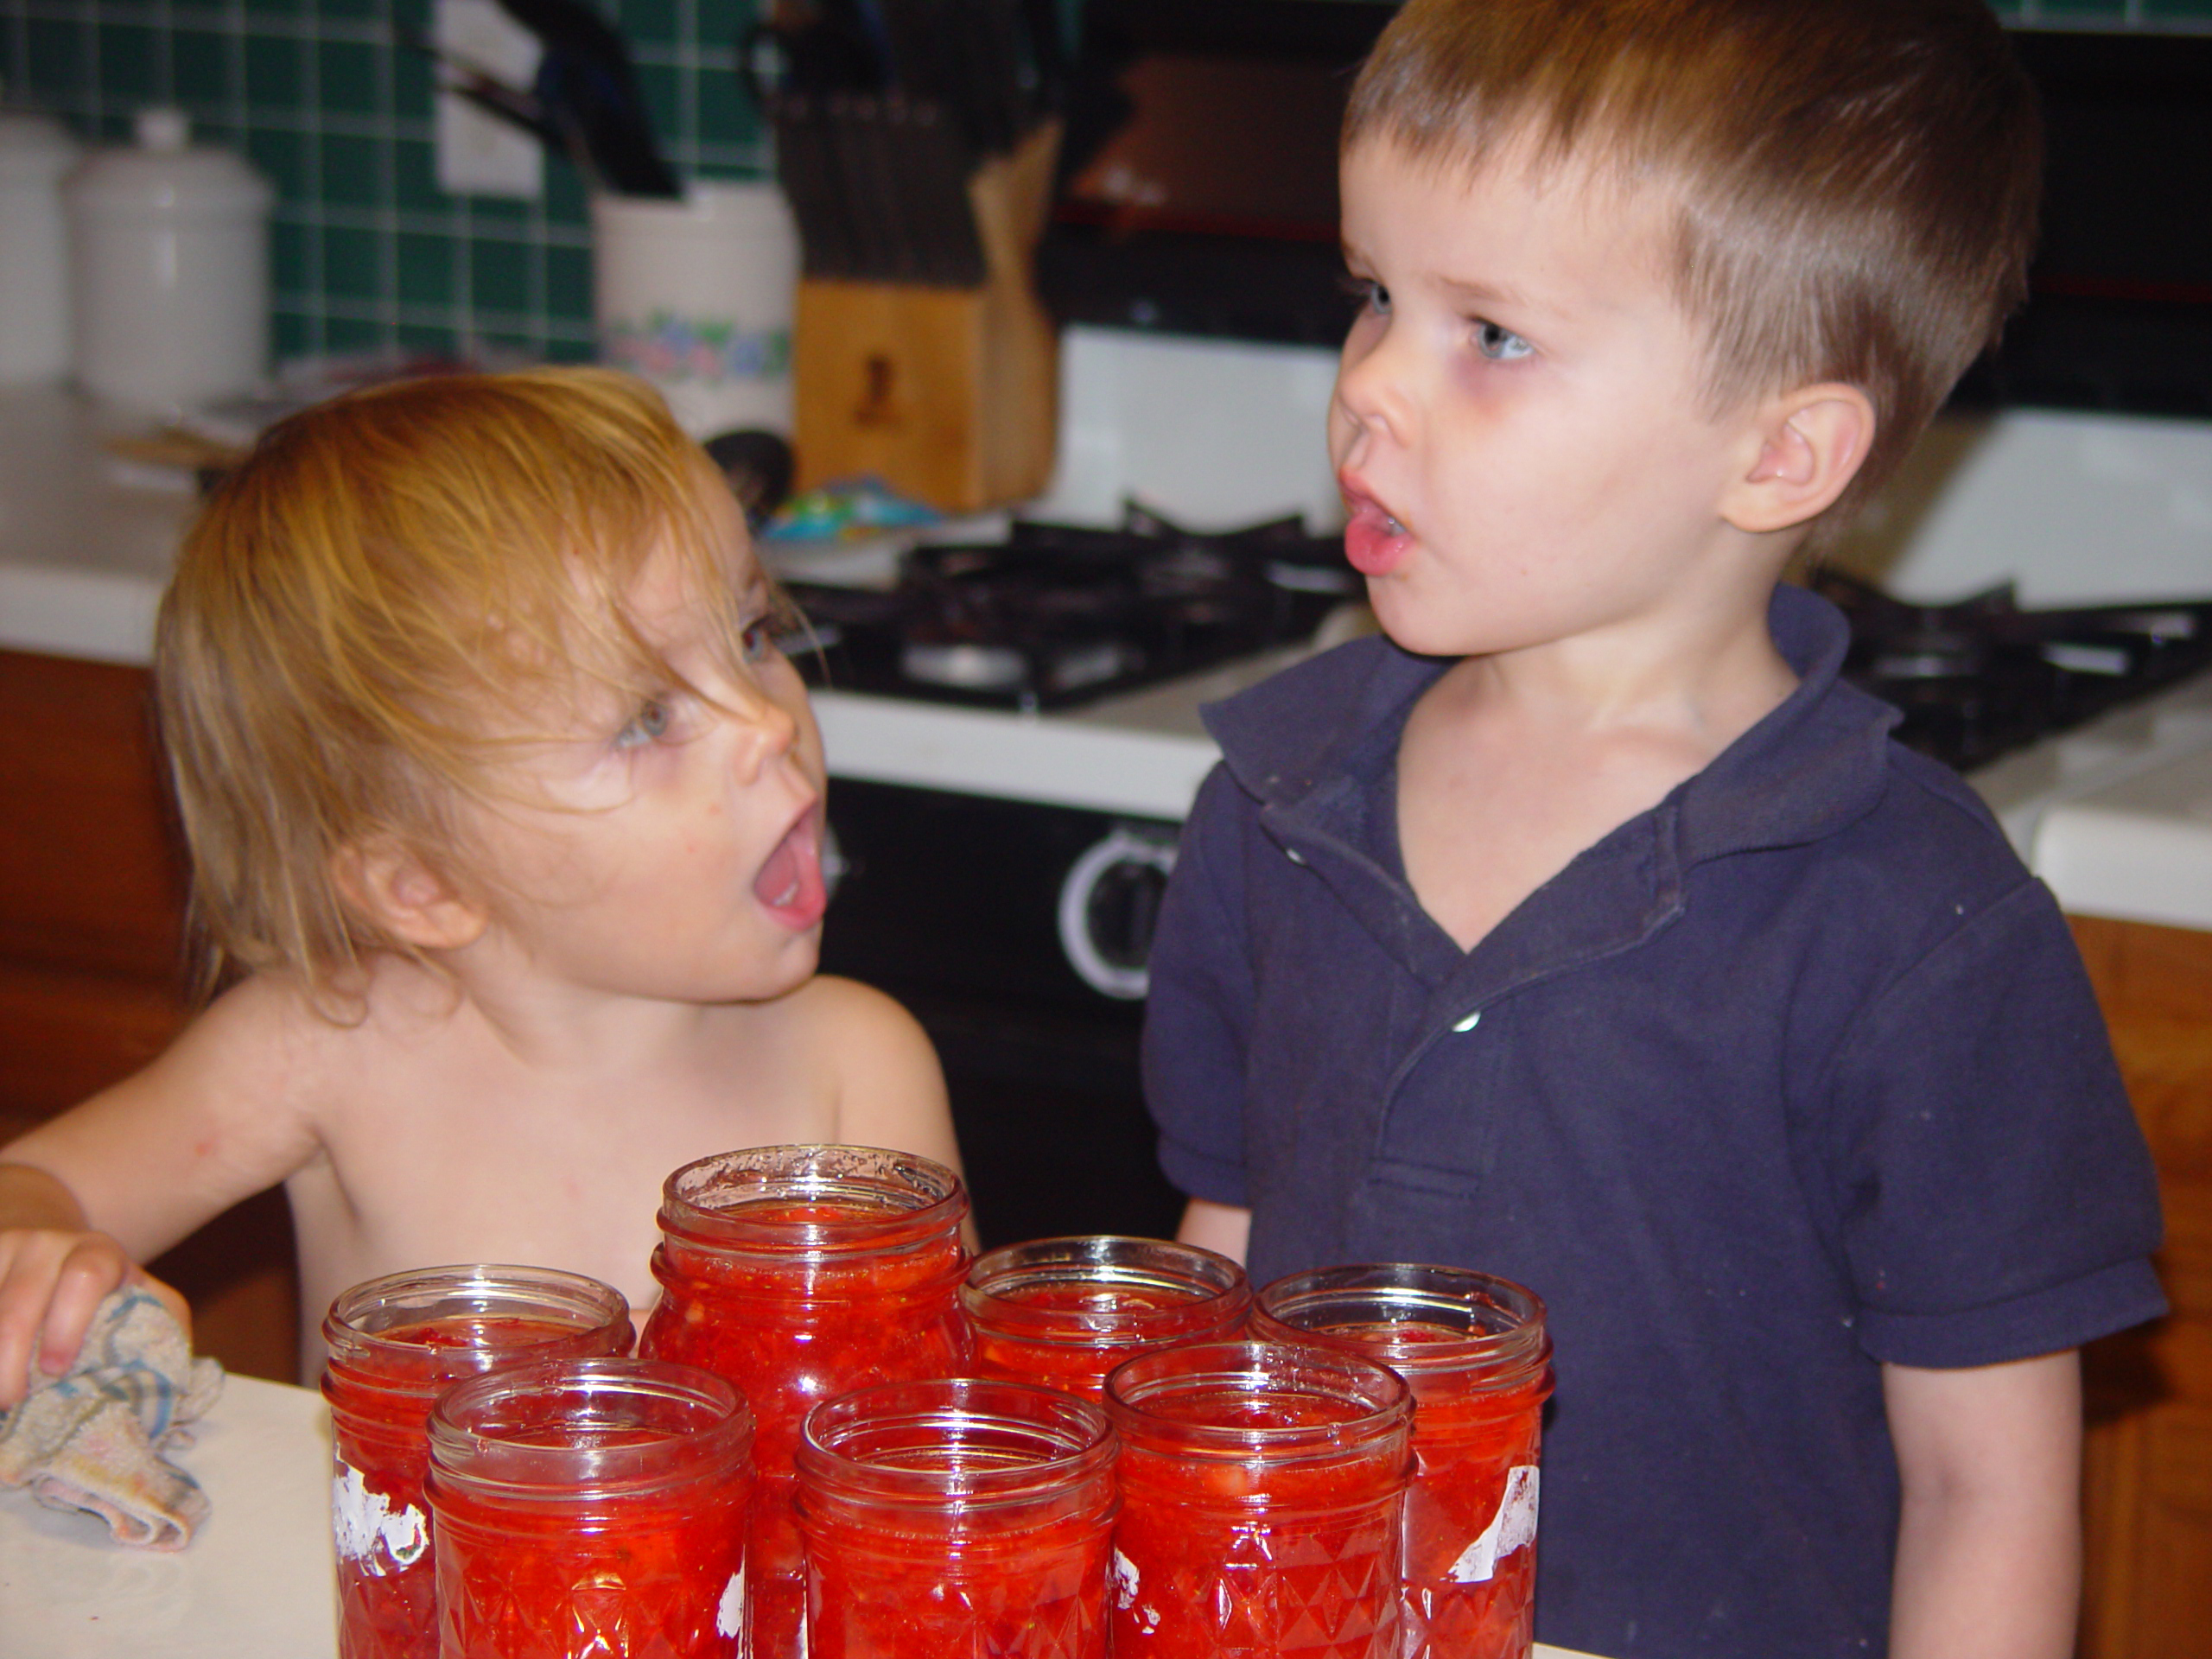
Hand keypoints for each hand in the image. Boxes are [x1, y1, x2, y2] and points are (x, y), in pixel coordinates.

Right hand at [0, 1227, 190, 1408]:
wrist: (52, 1251)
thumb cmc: (104, 1294)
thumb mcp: (142, 1301)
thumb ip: (160, 1331)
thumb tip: (168, 1395)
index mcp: (98, 1252)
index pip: (87, 1274)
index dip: (70, 1322)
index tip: (56, 1369)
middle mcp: (45, 1245)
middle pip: (22, 1298)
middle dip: (13, 1353)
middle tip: (10, 1400)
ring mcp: (2, 1250)